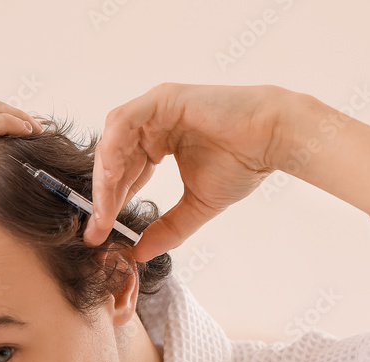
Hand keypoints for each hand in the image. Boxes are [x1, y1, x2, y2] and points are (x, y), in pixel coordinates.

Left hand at [87, 83, 293, 261]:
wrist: (272, 140)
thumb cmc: (243, 164)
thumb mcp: (196, 206)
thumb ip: (167, 228)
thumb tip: (139, 254)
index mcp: (157, 142)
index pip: (122, 174)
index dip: (108, 204)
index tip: (99, 234)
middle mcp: (152, 124)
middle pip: (112, 159)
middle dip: (102, 195)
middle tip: (97, 228)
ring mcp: (155, 108)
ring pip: (112, 141)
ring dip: (105, 176)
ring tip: (104, 208)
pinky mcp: (162, 99)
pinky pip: (125, 122)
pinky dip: (114, 147)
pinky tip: (112, 177)